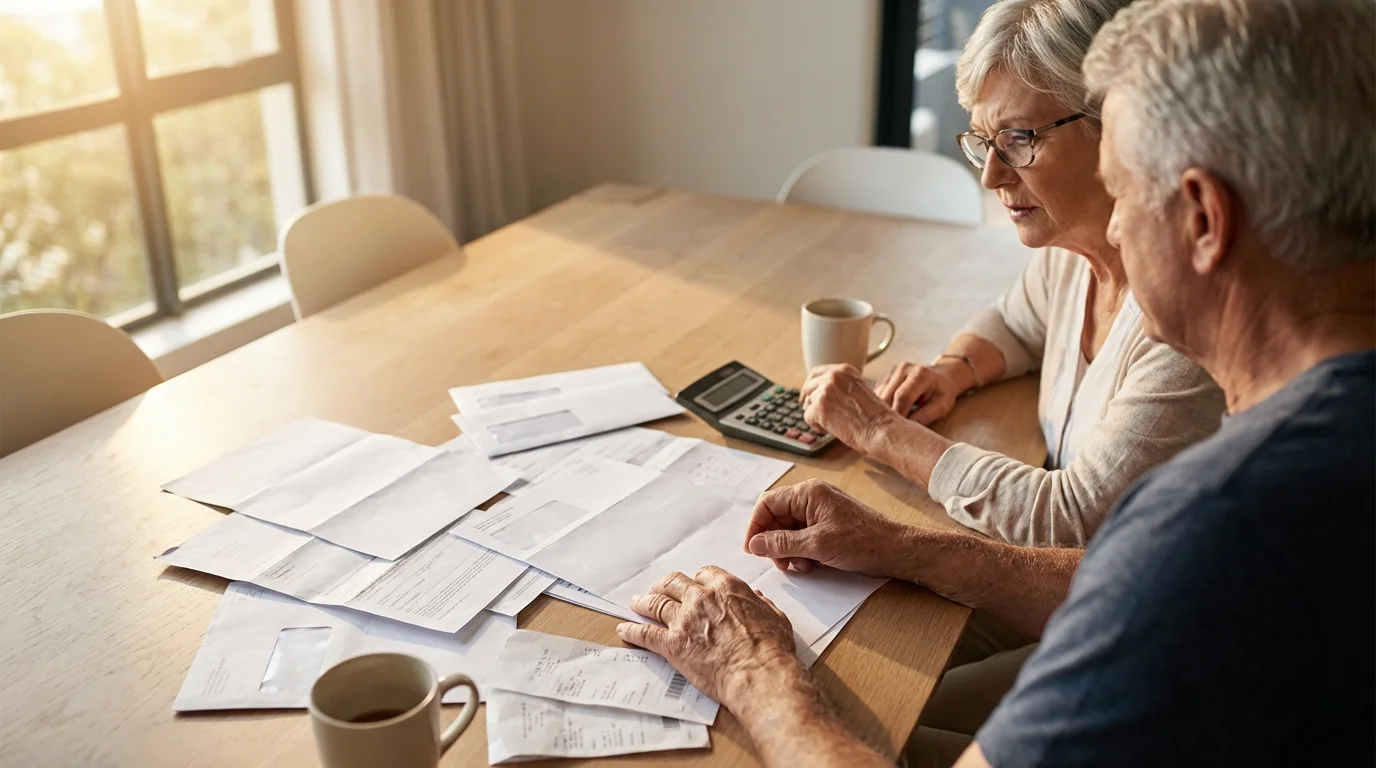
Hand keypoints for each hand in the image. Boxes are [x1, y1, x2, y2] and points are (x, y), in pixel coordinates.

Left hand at [617, 566, 803, 706]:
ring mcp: (684, 620)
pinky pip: (645, 633)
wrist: (758, 674)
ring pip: (656, 604)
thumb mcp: (775, 617)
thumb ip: (761, 604)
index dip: (697, 579)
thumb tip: (756, 597)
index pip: (704, 573)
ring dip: (644, 602)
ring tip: (636, 603)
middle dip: (665, 585)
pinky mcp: (672, 644)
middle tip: (659, 589)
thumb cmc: (771, 649)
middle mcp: (701, 598)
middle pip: (674, 583)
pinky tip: (624, 630)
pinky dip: (632, 631)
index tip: (694, 584)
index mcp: (727, 588)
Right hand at [743, 479, 911, 576]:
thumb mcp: (817, 545)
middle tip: (781, 563)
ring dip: (789, 550)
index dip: (756, 526)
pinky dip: (802, 552)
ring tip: (802, 565)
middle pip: (777, 518)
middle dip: (775, 542)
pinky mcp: (828, 527)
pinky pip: (803, 537)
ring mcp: (820, 513)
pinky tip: (813, 564)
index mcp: (808, 493)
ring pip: (789, 530)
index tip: (753, 549)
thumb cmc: (863, 541)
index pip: (768, 503)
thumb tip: (755, 544)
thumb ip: (782, 543)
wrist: (896, 550)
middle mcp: (812, 499)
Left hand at [799, 364, 901, 452]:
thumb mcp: (858, 389)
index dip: (810, 385)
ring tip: (833, 424)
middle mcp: (833, 376)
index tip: (807, 395)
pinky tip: (830, 429)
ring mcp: (825, 390)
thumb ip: (841, 387)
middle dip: (809, 401)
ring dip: (816, 415)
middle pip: (809, 387)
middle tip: (814, 414)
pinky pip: (807, 417)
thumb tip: (821, 393)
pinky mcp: (819, 407)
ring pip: (808, 403)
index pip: (816, 373)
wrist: (880, 428)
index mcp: (844, 370)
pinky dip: (817, 426)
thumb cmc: (874, 416)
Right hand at [874, 361, 964, 424]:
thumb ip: (925, 416)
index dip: (898, 414)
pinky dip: (879, 406)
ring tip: (887, 425)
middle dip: (886, 415)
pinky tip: (885, 416)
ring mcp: (893, 371)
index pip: (902, 396)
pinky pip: (877, 393)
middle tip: (889, 431)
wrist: (942, 375)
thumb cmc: (943, 392)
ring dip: (881, 411)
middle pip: (887, 395)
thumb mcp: (941, 406)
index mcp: (920, 374)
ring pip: (879, 395)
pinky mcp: (886, 376)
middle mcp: (903, 369)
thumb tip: (907, 427)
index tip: (897, 431)